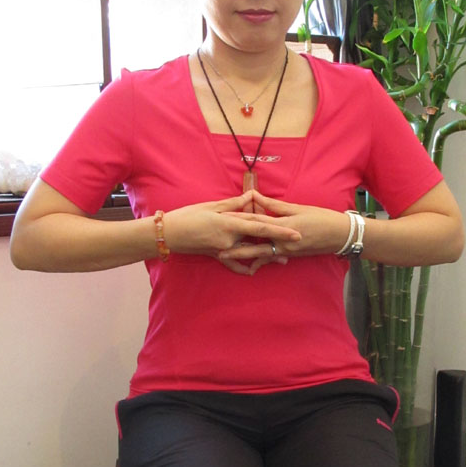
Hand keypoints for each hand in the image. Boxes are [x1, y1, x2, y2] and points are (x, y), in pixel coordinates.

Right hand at [163, 191, 301, 274]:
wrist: (168, 234)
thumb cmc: (187, 216)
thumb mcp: (210, 206)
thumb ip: (233, 204)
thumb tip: (251, 196)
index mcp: (228, 223)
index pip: (259, 226)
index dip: (279, 229)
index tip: (296, 233)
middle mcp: (228, 239)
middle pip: (258, 240)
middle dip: (278, 242)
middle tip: (298, 244)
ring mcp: (223, 250)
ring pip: (249, 252)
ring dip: (266, 256)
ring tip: (283, 259)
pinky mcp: (216, 256)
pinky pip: (233, 264)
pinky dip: (243, 267)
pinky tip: (254, 271)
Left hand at [215, 190, 349, 267]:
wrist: (339, 236)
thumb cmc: (321, 218)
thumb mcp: (298, 209)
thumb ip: (275, 206)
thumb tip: (255, 196)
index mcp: (283, 226)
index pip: (257, 222)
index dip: (239, 222)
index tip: (223, 222)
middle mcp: (283, 242)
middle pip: (254, 245)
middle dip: (236, 249)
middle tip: (217, 251)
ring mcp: (286, 251)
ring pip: (261, 255)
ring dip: (244, 257)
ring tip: (228, 259)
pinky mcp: (290, 256)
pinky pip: (271, 259)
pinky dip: (260, 262)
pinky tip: (249, 266)